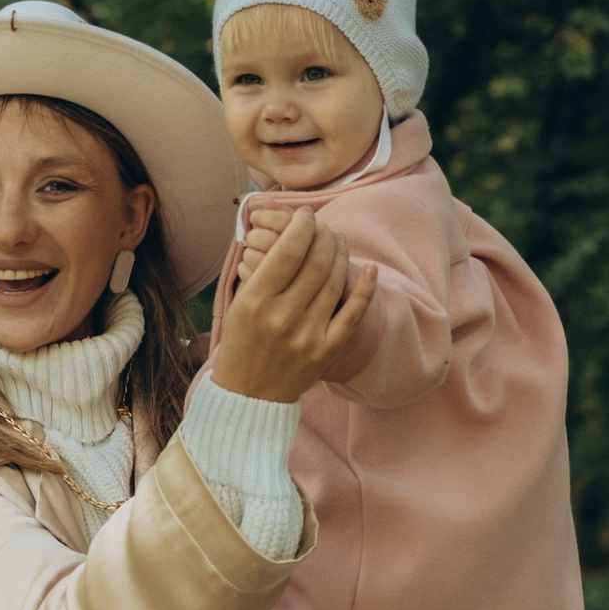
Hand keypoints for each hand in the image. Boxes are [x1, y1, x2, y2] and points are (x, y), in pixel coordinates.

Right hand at [209, 206, 375, 401]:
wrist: (248, 395)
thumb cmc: (241, 343)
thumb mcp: (239, 303)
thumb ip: (261, 268)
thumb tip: (287, 230)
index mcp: (255, 300)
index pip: (288, 250)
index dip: (302, 225)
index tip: (305, 215)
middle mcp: (283, 316)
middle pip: (316, 261)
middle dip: (324, 234)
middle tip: (323, 225)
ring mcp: (308, 335)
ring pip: (335, 280)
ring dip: (340, 253)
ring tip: (337, 241)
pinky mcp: (327, 350)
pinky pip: (353, 314)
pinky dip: (365, 288)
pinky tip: (369, 269)